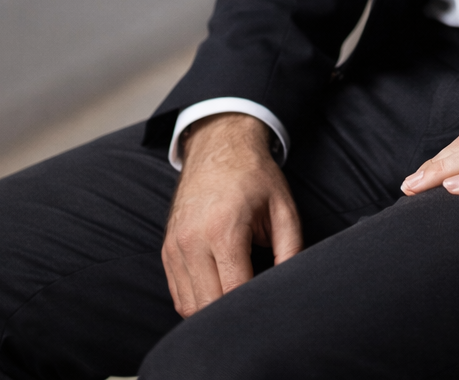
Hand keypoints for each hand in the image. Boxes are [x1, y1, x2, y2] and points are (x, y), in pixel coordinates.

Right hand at [162, 113, 302, 316]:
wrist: (219, 145)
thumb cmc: (254, 176)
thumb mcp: (283, 208)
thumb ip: (291, 250)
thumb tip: (289, 288)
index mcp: (224, 230)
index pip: (235, 293)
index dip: (254, 307)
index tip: (270, 308)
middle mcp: (192, 241)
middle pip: (209, 307)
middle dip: (234, 313)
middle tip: (256, 306)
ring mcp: (175, 247)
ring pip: (190, 307)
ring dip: (214, 311)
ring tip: (238, 296)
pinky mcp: (167, 250)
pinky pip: (179, 295)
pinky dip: (198, 301)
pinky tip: (220, 289)